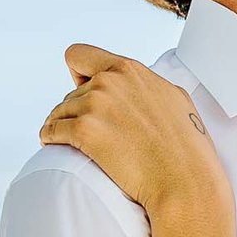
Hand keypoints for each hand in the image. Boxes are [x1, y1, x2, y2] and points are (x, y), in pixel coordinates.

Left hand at [38, 44, 230, 225]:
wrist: (184, 181)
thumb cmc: (186, 148)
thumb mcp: (175, 99)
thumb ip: (149, 86)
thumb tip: (140, 87)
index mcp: (130, 70)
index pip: (80, 55)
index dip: (79, 75)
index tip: (84, 92)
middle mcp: (109, 82)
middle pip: (71, 93)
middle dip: (77, 111)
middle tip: (93, 133)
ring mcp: (95, 106)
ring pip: (58, 112)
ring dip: (61, 126)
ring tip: (71, 143)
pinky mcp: (84, 132)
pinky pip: (50, 131)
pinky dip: (50, 139)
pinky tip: (55, 146)